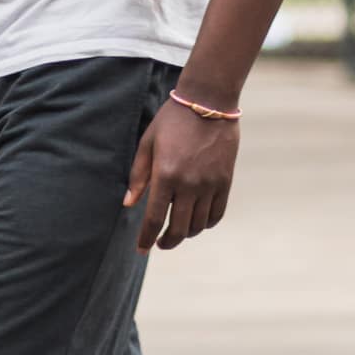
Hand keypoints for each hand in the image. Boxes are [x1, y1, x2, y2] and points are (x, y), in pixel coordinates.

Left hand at [123, 100, 239, 252]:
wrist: (208, 104)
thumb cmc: (171, 121)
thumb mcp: (147, 144)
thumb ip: (138, 176)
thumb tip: (128, 204)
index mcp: (165, 175)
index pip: (155, 218)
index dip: (147, 238)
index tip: (141, 250)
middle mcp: (189, 184)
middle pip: (179, 228)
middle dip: (167, 241)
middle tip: (160, 244)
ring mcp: (210, 185)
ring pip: (199, 225)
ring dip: (187, 234)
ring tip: (177, 231)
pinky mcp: (225, 182)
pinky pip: (217, 214)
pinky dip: (207, 224)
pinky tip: (197, 222)